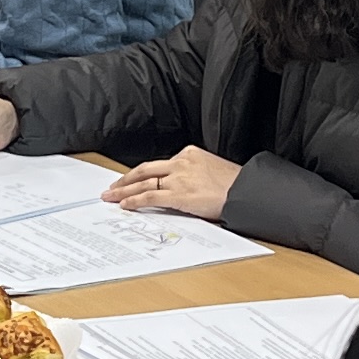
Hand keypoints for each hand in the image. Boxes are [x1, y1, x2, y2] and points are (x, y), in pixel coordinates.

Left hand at [106, 147, 240, 220]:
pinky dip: (134, 201)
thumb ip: (194, 174)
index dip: (142, 174)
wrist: (246, 191)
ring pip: (143, 182)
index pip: (160, 164)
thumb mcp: (212, 170)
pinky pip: (150, 197)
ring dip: (124, 190)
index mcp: (189, 153)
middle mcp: (181, 162)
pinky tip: (125, 205)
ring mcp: (179, 178)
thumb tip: (184, 187)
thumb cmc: (235, 185)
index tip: (132, 180)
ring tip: (111, 197)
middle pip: (145, 169)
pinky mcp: (179, 194)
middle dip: (125, 179)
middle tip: (112, 187)